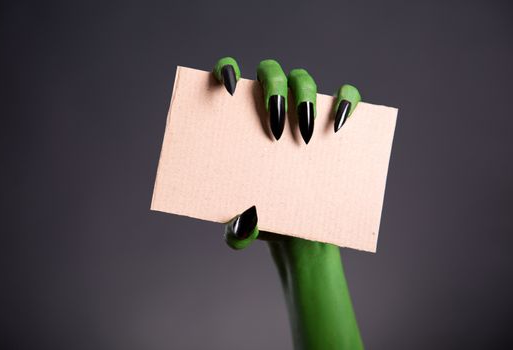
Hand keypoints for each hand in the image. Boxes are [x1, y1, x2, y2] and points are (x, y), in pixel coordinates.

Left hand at [213, 57, 361, 248]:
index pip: (227, 74)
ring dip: (305, 98)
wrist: (300, 235)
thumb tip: (243, 225)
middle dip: (273, 90)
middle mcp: (271, 107)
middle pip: (270, 72)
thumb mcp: (244, 229)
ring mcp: (304, 111)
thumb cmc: (265, 220)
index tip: (229, 91)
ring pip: (303, 79)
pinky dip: (347, 101)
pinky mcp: (334, 122)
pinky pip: (346, 97)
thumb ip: (236, 232)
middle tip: (276, 132)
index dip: (226, 69)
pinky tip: (340, 125)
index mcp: (240, 122)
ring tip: (306, 137)